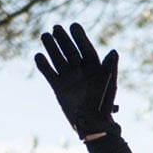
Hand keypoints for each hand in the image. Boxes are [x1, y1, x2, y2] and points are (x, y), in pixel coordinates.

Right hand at [35, 22, 120, 138]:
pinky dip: (43, 65)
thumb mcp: (110, 85)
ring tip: (44, 36)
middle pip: (70, 50)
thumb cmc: (105, 106)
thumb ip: (110, 68)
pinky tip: (38, 56)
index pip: (86, 48)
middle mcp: (80, 70)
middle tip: (56, 27)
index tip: (74, 26)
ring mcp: (69, 78)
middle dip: (63, 39)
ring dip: (51, 48)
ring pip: (58, 59)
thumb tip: (114, 52)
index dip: (80, 37)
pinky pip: (49, 73)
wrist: (94, 126)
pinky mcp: (58, 87)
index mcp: (94, 68)